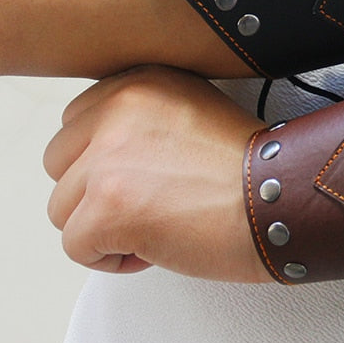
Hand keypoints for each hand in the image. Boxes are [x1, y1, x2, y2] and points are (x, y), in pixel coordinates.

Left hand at [44, 66, 271, 281]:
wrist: (282, 200)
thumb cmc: (252, 168)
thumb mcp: (193, 112)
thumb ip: (142, 119)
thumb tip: (96, 156)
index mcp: (138, 82)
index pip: (76, 125)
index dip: (105, 162)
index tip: (149, 176)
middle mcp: (117, 110)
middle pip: (60, 166)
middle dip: (95, 194)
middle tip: (151, 204)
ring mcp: (107, 160)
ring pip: (62, 209)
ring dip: (103, 227)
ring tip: (159, 225)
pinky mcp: (106, 208)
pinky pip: (76, 246)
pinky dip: (111, 259)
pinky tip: (157, 247)